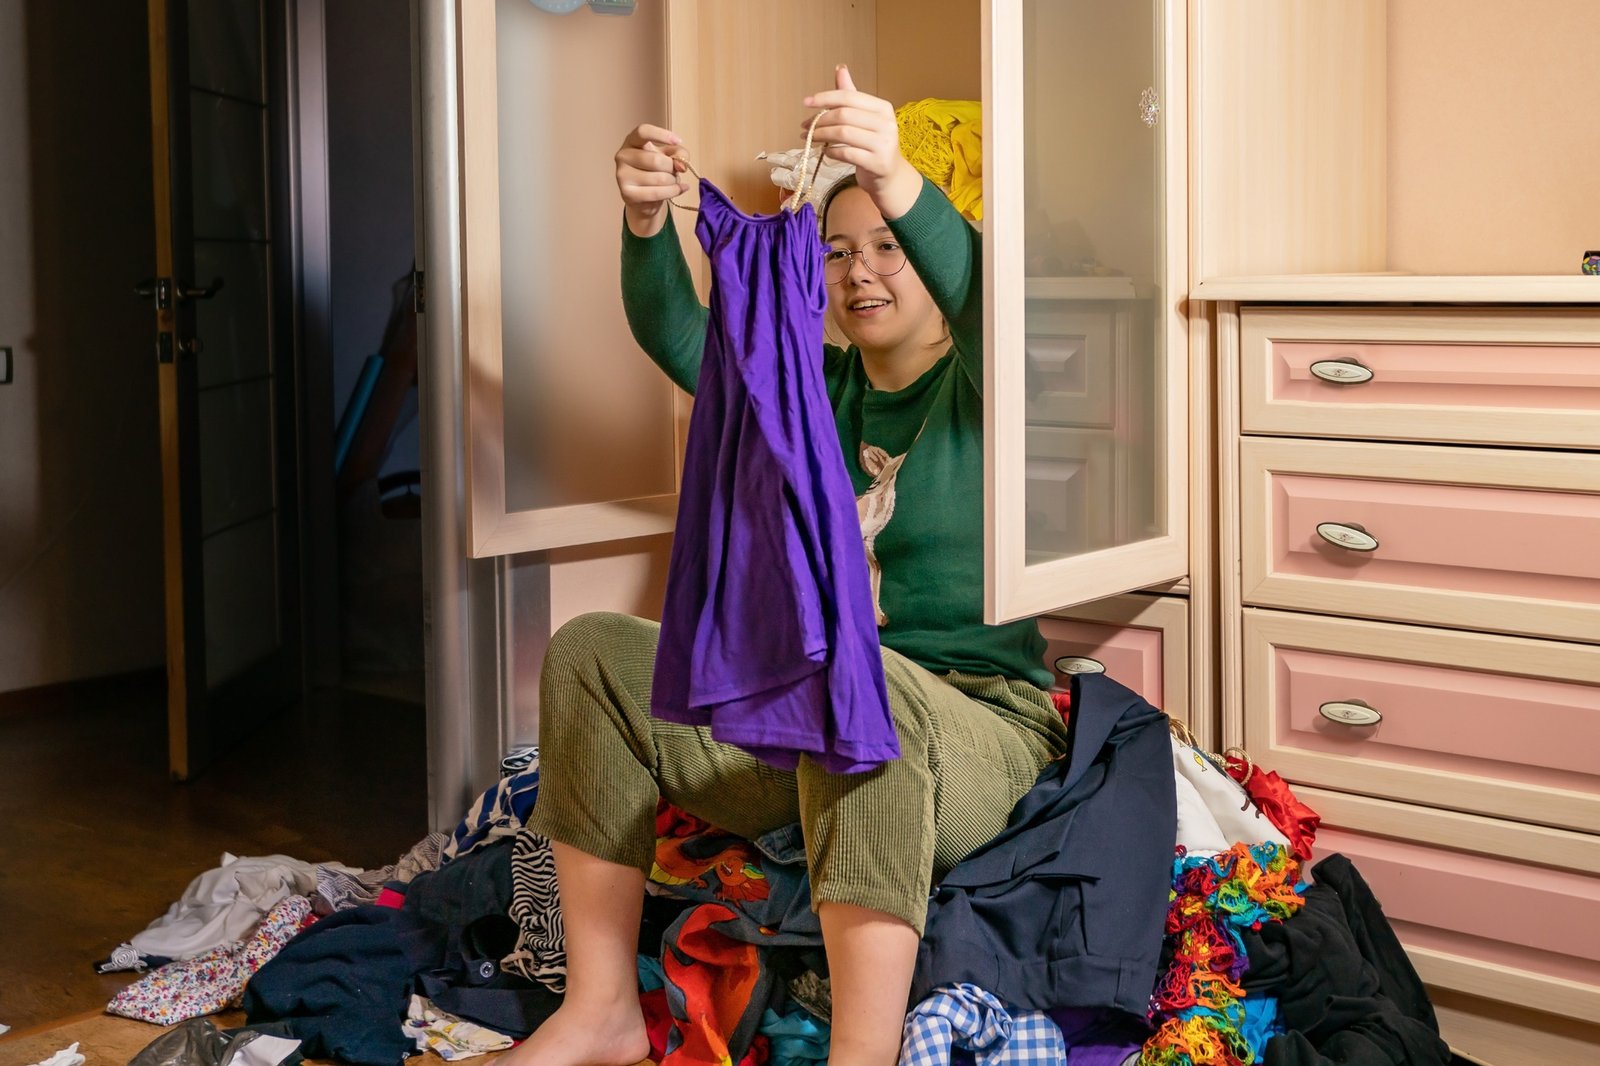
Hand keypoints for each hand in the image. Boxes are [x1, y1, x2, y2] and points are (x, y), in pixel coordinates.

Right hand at [615, 124, 690, 237]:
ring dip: (672, 181)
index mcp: (632, 141)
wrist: (645, 197)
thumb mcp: (670, 156)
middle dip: (671, 168)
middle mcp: (623, 156)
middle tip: (674, 171)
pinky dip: (672, 192)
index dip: (661, 135)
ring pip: (659, 178)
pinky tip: (677, 189)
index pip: (643, 132)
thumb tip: (681, 165)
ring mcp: (622, 175)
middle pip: (656, 160)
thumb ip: (680, 153)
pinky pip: (656, 193)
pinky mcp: (627, 194)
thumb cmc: (656, 171)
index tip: (678, 141)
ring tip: (672, 182)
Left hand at [803, 66, 920, 218]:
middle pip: (844, 115)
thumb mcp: (864, 118)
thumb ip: (851, 95)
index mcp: (883, 108)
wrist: (889, 176)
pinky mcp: (877, 163)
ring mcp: (883, 144)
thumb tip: (840, 68)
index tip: (806, 102)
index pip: (849, 97)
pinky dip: (831, 152)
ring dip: (821, 135)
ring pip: (843, 134)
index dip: (825, 98)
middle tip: (805, 127)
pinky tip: (825, 152)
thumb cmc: (873, 144)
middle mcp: (886, 124)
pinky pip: (846, 154)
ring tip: (809, 138)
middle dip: (820, 120)